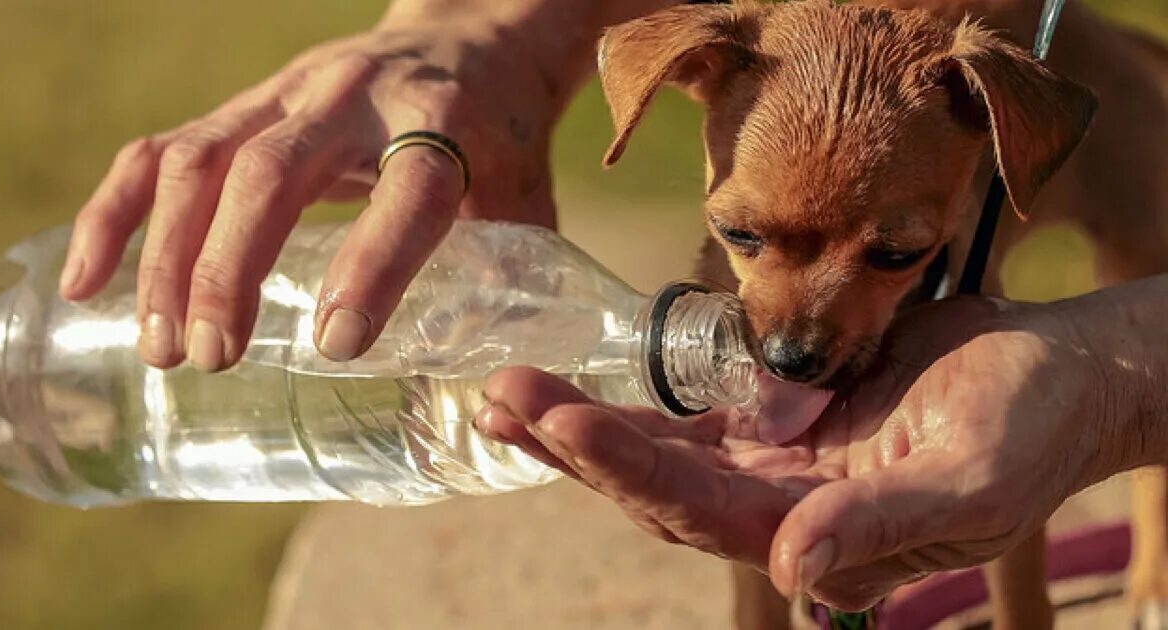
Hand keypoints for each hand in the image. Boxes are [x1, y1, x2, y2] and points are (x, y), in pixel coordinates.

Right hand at [60, 11, 556, 370]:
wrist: (468, 43)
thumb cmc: (500, 142)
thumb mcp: (525, 206)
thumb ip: (507, 287)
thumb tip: (479, 402)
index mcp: (444, 121)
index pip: (409, 188)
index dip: (375, 265)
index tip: (337, 344)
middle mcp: (355, 98)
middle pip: (274, 171)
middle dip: (231, 268)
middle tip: (213, 358)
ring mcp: (287, 93)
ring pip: (204, 159)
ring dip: (167, 255)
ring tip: (161, 348)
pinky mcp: (245, 105)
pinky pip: (162, 150)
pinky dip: (116, 213)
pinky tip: (86, 279)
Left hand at [476, 296, 1123, 610]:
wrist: (1052, 376)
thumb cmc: (1029, 428)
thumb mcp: (970, 481)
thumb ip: (880, 524)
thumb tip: (794, 571)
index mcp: (820, 532)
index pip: (700, 509)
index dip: (629, 469)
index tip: (563, 422)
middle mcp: (779, 507)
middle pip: (655, 486)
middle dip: (577, 447)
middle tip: (505, 398)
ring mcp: (772, 466)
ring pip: (657, 455)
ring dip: (582, 429)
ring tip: (508, 394)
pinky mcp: (775, 423)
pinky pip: (686, 424)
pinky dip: (627, 412)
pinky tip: (571, 399)